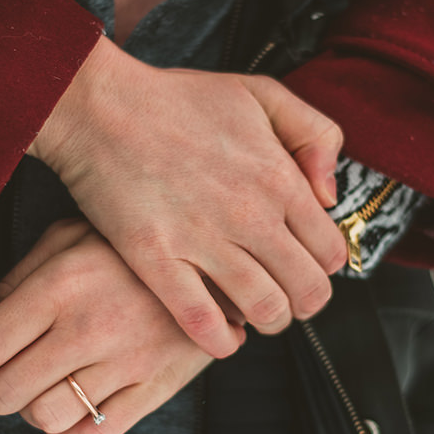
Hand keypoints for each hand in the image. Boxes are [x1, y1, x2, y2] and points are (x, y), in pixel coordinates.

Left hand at [0, 219, 215, 433]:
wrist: (219, 261)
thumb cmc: (138, 246)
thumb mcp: (74, 234)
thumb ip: (26, 271)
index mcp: (62, 285)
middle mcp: (88, 327)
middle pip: (6, 391)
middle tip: (3, 377)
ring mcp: (124, 362)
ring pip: (46, 418)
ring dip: (32, 410)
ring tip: (42, 390)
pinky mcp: (154, 388)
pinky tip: (70, 416)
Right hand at [28, 36, 346, 358]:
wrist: (101, 107)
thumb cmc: (179, 100)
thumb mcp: (262, 93)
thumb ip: (316, 135)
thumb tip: (329, 196)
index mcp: (280, 179)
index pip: (332, 253)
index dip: (324, 265)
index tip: (304, 261)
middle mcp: (250, 216)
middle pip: (308, 291)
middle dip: (304, 301)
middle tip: (285, 293)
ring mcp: (203, 241)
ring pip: (265, 312)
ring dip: (268, 321)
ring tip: (255, 313)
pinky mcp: (157, 261)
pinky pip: (203, 323)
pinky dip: (222, 340)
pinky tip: (223, 334)